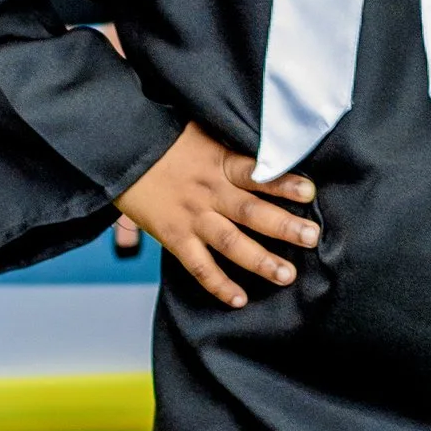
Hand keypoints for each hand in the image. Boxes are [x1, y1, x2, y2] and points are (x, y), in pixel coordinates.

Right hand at [117, 123, 318, 308]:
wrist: (118, 151)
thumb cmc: (164, 138)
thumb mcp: (202, 131)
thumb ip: (232, 142)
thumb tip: (268, 136)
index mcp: (219, 163)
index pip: (257, 173)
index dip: (284, 182)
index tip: (310, 192)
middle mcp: (209, 193)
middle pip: (252, 211)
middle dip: (284, 227)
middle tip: (312, 238)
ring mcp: (192, 217)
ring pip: (231, 243)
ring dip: (261, 261)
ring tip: (287, 275)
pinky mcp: (173, 237)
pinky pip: (199, 266)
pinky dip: (219, 285)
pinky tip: (240, 299)